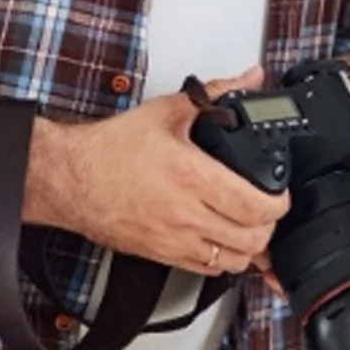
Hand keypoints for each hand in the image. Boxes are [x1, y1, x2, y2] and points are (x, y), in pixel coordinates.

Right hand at [63, 66, 289, 275]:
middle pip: (251, 239)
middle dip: (269, 226)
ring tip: (248, 226)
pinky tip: (221, 239)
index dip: (278, 204)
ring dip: (249, 246)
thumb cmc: (110, 149)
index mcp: (191, 177)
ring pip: (233, 262)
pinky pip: (207, 270)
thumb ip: (216, 94)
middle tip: (268, 209)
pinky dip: (222, 259)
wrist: (69, 179)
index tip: (280, 195)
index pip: (255, 206)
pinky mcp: (161, 256)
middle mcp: (185, 215)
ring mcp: (173, 240)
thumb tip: (249, 78)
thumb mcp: (168, 111)